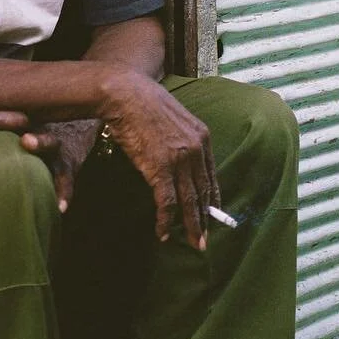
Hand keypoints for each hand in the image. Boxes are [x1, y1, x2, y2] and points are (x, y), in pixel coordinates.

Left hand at [0, 110, 98, 214]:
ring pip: (47, 140)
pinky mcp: (68, 165)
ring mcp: (53, 145)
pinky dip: (64, 192)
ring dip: (38, 140)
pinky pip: (67, 179)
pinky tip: (59, 207)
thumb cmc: (23, 138)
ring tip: (27, 143)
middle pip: (16, 118)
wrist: (69, 134)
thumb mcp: (5, 133)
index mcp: (12, 121)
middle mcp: (32, 127)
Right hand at [99, 72, 219, 249]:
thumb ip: (181, 137)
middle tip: (204, 239)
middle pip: (203, 192)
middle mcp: (195, 150)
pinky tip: (163, 233)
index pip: (210, 176)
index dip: (211, 198)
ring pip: (189, 202)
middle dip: (204, 219)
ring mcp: (179, 160)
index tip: (212, 214)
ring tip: (193, 244)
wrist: (125, 93)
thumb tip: (179, 156)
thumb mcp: (173, 116)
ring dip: (191, 226)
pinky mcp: (161, 168)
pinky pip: (167, 203)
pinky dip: (165, 221)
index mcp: (202, 136)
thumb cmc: (143, 102)